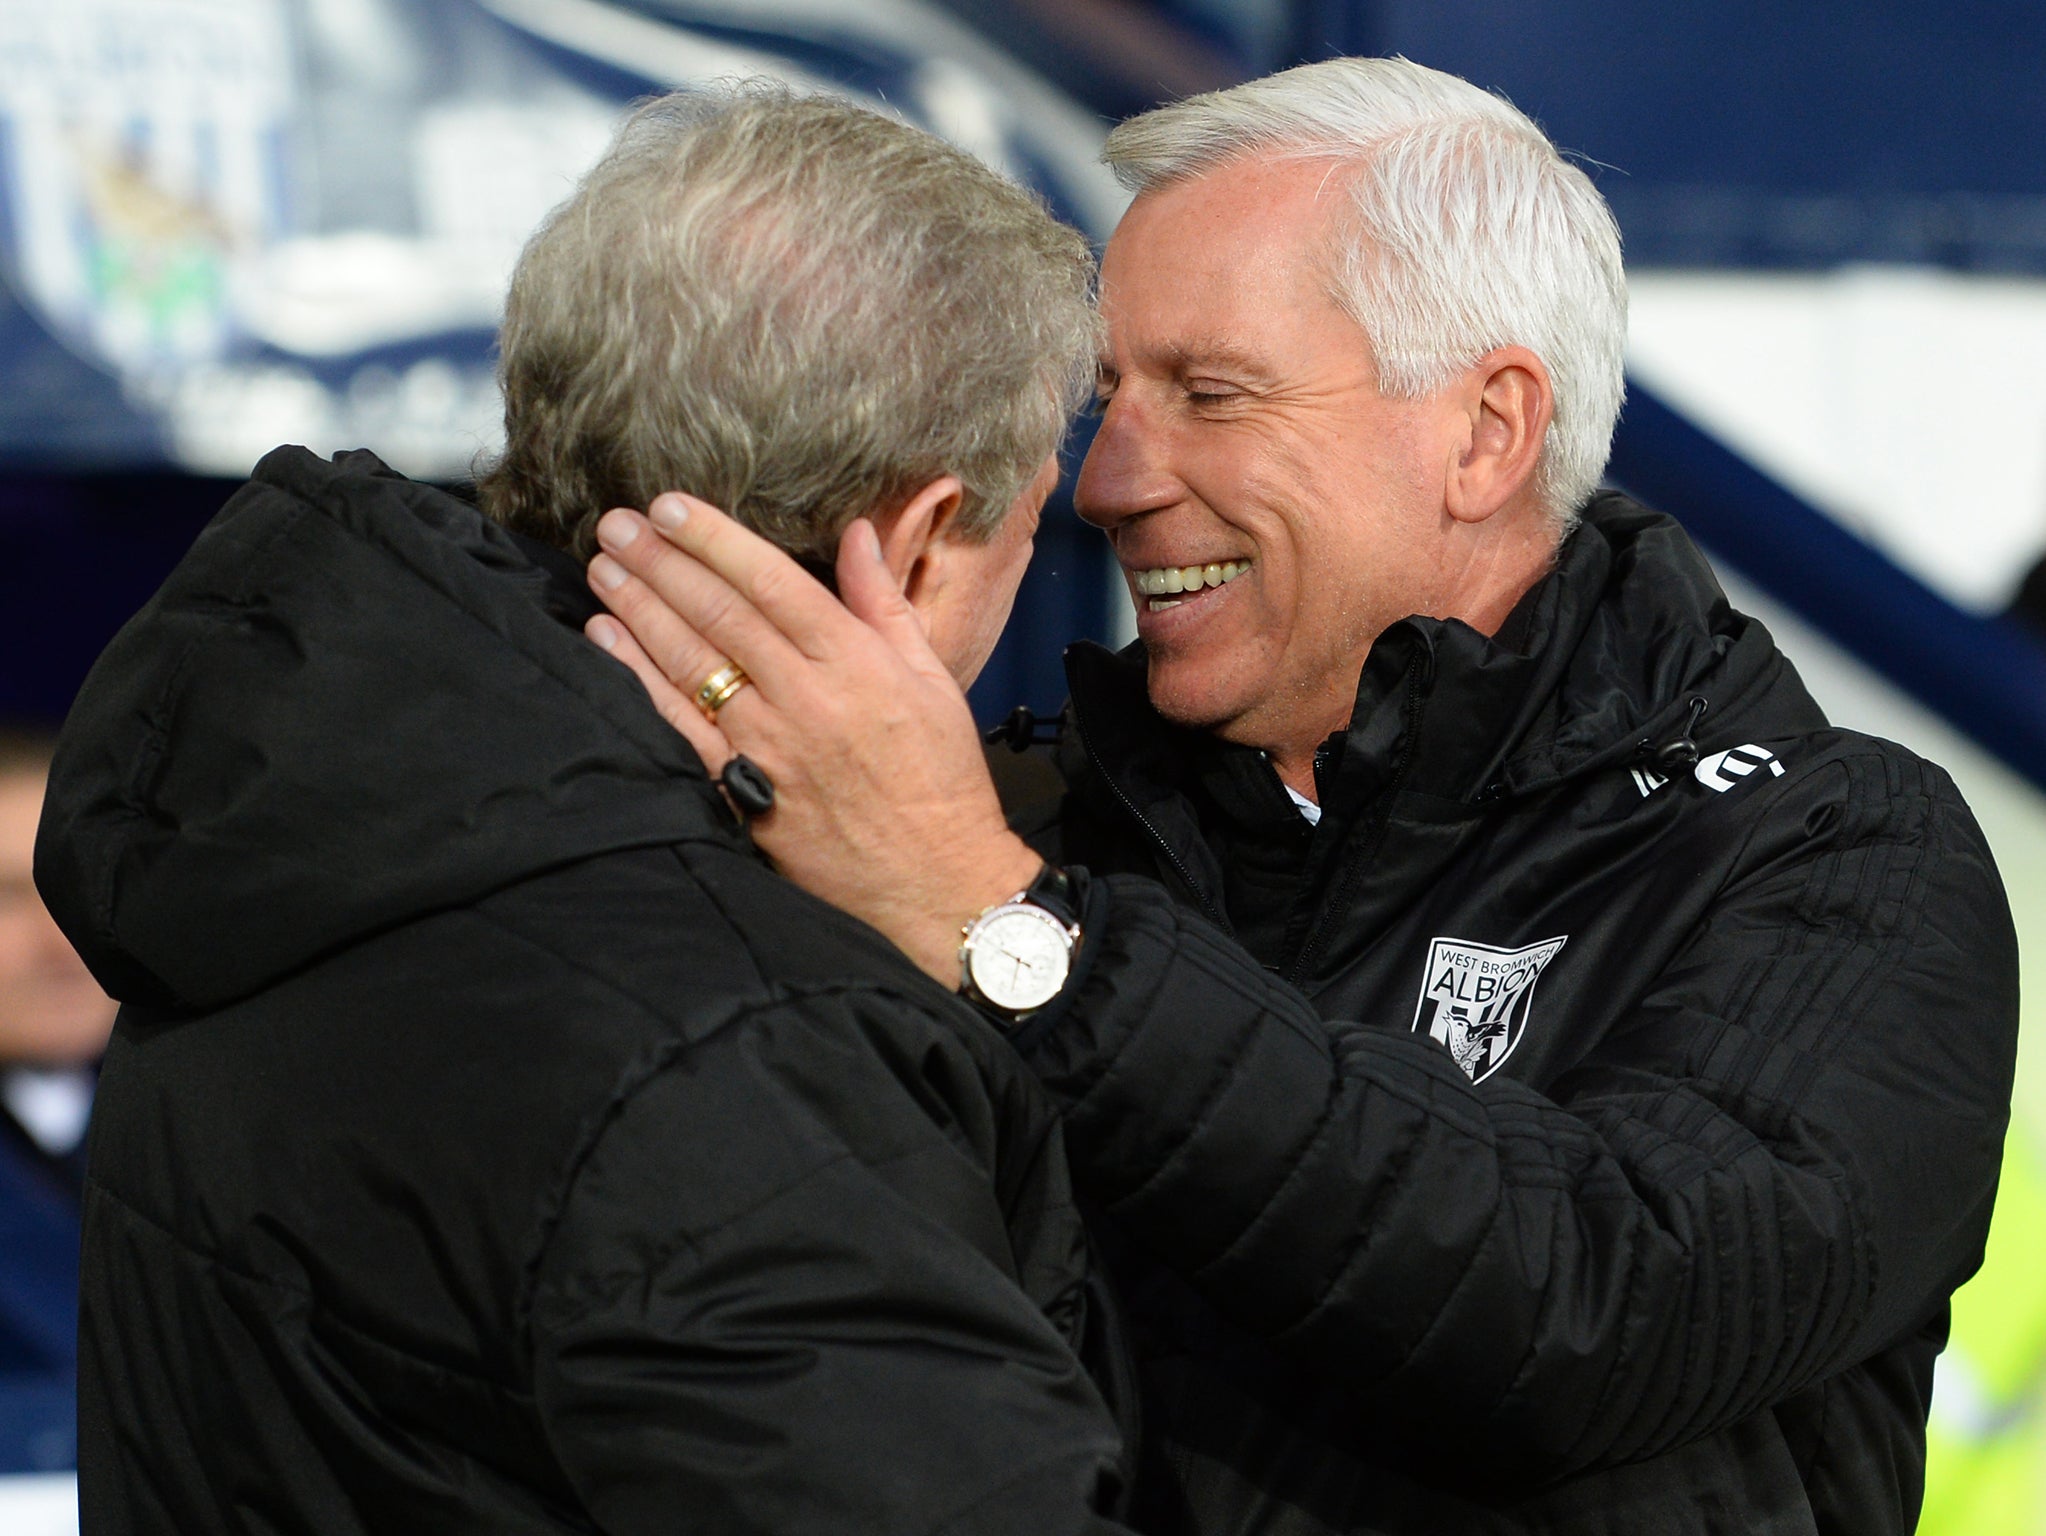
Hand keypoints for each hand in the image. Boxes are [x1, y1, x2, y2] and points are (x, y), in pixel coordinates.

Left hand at [584, 493, 1041, 987]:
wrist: (934, 881)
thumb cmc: (939, 779)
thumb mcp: (932, 678)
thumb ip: (885, 602)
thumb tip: (859, 533)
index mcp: (854, 660)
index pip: (770, 580)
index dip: (713, 539)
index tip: (669, 506)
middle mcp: (803, 696)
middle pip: (718, 612)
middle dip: (660, 561)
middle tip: (615, 524)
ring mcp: (766, 745)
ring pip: (687, 661)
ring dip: (638, 607)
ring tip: (604, 567)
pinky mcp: (740, 790)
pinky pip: (676, 724)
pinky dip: (637, 678)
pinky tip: (608, 640)